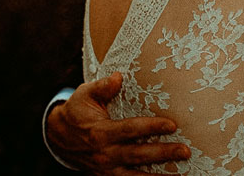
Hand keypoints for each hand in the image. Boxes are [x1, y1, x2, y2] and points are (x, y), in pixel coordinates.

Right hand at [46, 73, 188, 173]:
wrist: (58, 137)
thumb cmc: (77, 111)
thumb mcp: (85, 95)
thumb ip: (102, 86)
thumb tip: (118, 77)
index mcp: (100, 132)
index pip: (130, 130)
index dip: (151, 127)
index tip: (172, 125)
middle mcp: (105, 154)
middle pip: (138, 155)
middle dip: (163, 153)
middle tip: (185, 151)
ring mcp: (106, 169)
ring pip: (136, 175)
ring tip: (181, 175)